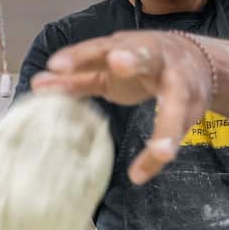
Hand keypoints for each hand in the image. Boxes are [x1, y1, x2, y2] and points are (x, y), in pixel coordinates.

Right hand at [31, 30, 213, 184]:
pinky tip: (43, 81)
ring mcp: (131, 51)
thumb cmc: (184, 92)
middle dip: (132, 60)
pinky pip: (87, 62)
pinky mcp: (111, 53)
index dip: (166, 133)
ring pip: (106, 51)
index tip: (162, 154)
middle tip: (118, 62)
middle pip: (145, 57)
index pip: (177, 110)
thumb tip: (136, 178)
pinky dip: (67, 69)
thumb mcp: (183, 117)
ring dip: (82, 59)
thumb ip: (161, 144)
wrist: (185, 55)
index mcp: (184, 83)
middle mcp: (158, 60)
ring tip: (57, 68)